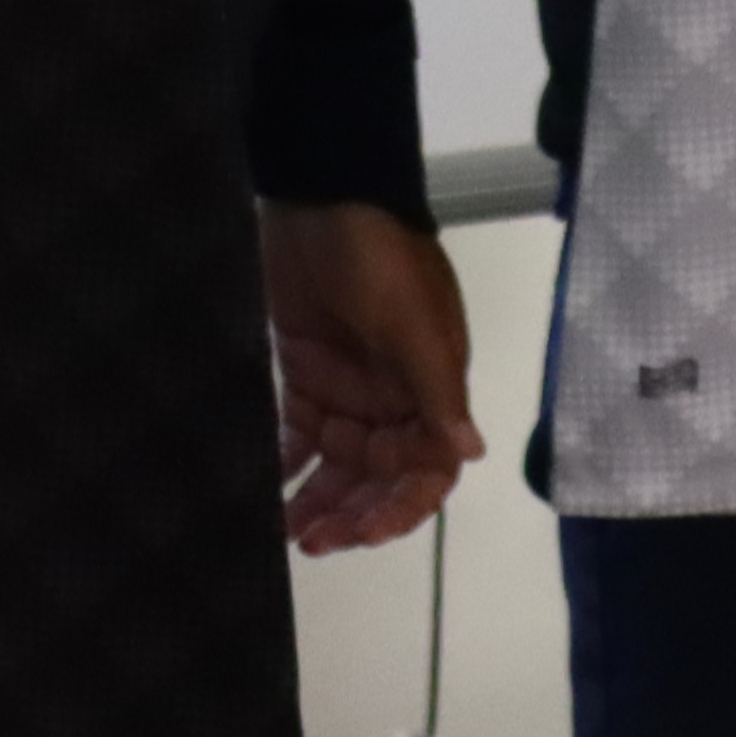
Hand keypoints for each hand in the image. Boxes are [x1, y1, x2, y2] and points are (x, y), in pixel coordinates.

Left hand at [262, 200, 480, 552]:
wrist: (324, 195)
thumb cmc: (380, 260)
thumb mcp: (415, 325)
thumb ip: (437, 392)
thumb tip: (470, 451)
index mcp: (431, 391)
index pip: (427, 471)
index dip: (400, 509)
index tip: (361, 532)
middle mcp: (394, 400)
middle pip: (378, 478)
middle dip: (351, 514)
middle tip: (312, 541)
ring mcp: (348, 389)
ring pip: (338, 465)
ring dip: (317, 499)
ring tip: (286, 529)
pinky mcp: (307, 373)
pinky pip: (299, 433)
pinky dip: (285, 462)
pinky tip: (264, 488)